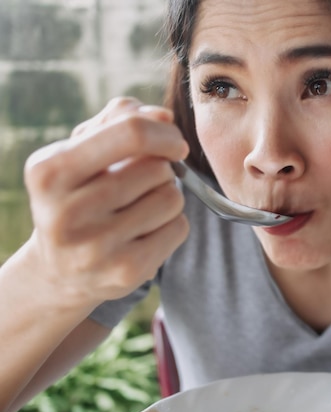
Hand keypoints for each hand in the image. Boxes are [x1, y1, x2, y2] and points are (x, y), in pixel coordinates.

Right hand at [23, 97, 189, 308]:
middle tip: (140, 183)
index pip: (130, 133)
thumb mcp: (82, 150)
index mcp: (49, 171)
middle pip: (157, 168)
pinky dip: (172, 223)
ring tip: (140, 206)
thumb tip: (165, 118)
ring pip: (172, 198)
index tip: (174, 143)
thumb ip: (120, 121)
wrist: (60, 269)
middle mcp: (65, 213)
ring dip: (167, 196)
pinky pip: (179, 228)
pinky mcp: (126, 272)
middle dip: (161, 169)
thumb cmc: (78, 194)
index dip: (164, 134)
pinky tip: (146, 231)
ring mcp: (95, 248)